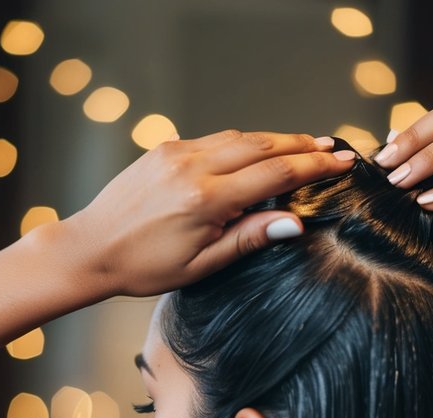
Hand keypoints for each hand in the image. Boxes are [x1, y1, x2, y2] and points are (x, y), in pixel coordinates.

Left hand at [55, 130, 355, 297]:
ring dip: (276, 140)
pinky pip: (215, 139)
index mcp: (205, 199)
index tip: (341, 162)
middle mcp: (193, 167)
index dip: (314, 166)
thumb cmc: (143, 266)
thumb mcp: (201, 264)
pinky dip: (244, 142)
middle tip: (332, 148)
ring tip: (305, 146)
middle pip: (263, 145)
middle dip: (302, 145)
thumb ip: (248, 238)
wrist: (91, 248)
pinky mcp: (165, 149)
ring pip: (240, 137)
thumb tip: (295, 222)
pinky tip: (259, 150)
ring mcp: (177, 153)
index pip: (275, 172)